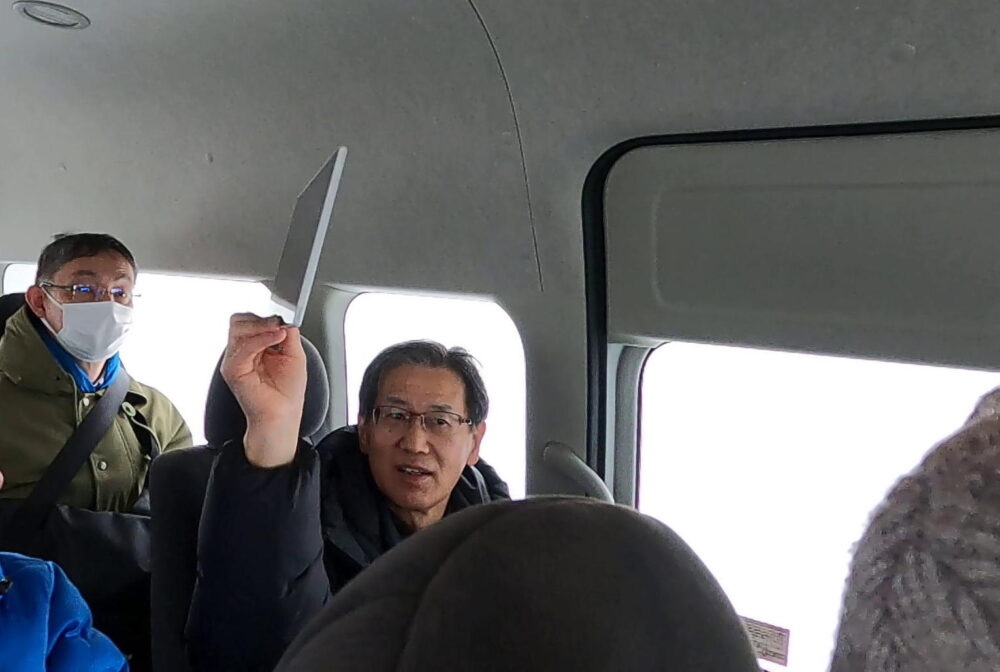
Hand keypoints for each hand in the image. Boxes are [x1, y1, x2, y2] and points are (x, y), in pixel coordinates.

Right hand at [221, 313, 305, 466]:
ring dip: (261, 326)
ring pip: (238, 328)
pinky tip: (276, 338)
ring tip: (278, 333)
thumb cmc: (287, 392)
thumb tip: (285, 320)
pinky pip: (243, 346)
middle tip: (278, 325)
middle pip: (239, 321)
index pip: (249, 321)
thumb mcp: (294, 355)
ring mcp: (235, 360)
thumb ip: (289, 335)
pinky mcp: (233, 370)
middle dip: (260, 319)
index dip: (264, 318)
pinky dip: (261, 338)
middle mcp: (242, 352)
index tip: (282, 322)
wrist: (282, 414)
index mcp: (255, 347)